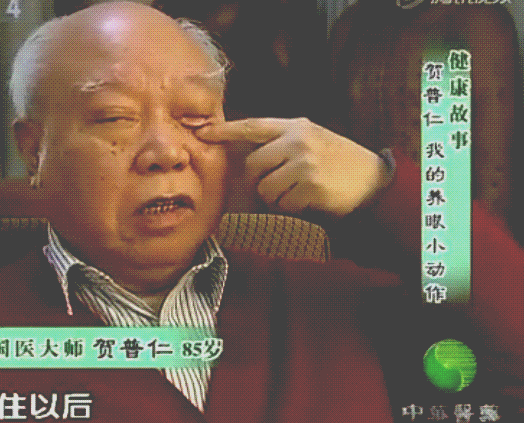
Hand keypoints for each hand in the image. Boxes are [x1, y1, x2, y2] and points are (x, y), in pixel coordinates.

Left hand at [196, 118, 388, 216]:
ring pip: (265, 188)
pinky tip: (309, 200)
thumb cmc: (338, 162)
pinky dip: (291, 207)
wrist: (372, 181)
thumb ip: (282, 142)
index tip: (202, 132)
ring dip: (276, 198)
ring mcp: (304, 162)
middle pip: (253, 164)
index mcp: (295, 125)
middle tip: (276, 187)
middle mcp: (297, 140)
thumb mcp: (312, 140)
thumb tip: (246, 158)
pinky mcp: (310, 185)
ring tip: (299, 192)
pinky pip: (282, 203)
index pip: (252, 126)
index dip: (226, 130)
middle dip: (257, 182)